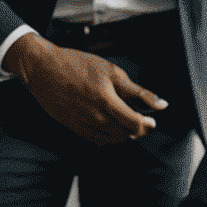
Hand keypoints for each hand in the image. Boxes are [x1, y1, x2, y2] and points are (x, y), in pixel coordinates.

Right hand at [14, 36, 167, 144]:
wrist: (44, 70)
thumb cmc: (77, 66)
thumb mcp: (112, 72)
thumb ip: (139, 92)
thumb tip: (162, 104)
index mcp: (107, 104)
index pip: (136, 125)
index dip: (148, 125)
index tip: (151, 120)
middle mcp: (96, 119)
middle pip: (126, 135)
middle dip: (137, 129)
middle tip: (141, 119)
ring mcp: (84, 126)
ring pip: (112, 140)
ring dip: (124, 134)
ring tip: (127, 122)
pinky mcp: (74, 129)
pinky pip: (97, 140)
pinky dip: (108, 137)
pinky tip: (110, 126)